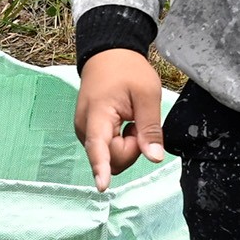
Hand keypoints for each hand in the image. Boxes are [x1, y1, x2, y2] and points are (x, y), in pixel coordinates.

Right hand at [75, 49, 166, 188]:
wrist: (108, 53)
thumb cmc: (127, 70)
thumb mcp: (147, 94)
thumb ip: (150, 128)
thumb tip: (154, 158)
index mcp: (98, 114)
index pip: (99, 146)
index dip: (102, 167)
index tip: (103, 186)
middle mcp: (85, 126)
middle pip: (111, 157)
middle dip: (132, 148)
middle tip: (139, 122)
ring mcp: (85, 130)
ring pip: (111, 155)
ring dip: (127, 144)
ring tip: (131, 118)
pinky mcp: (88, 131)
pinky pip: (107, 148)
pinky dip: (120, 140)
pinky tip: (124, 121)